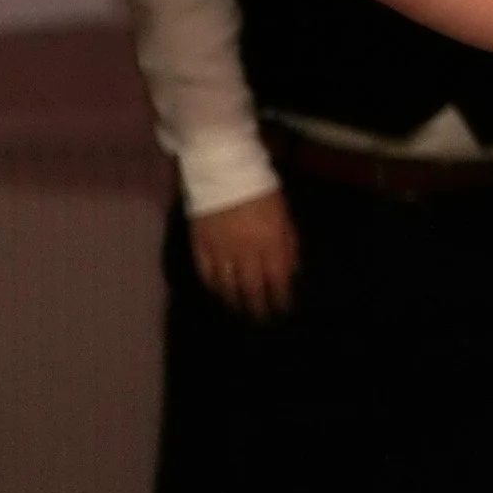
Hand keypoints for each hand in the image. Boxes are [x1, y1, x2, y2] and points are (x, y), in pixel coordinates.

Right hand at [188, 191, 298, 320]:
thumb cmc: (262, 190)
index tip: (283, 311)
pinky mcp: (200, 246)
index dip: (281, 299)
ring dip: (235, 302)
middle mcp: (246, 254)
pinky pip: (207, 274)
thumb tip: (292, 271)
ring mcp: (221, 252)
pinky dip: (213, 286)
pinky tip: (218, 292)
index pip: (278, 282)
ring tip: (239, 310)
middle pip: (252, 290)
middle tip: (261, 321)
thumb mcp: (284, 215)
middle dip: (258, 308)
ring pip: (228, 287)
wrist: (223, 171)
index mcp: (271, 244)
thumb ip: (288, 244)